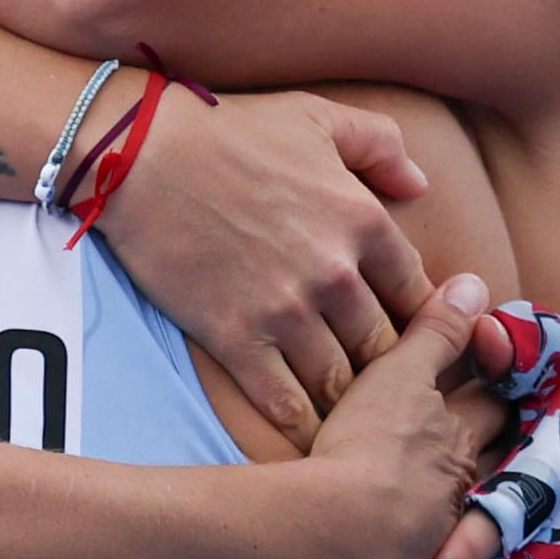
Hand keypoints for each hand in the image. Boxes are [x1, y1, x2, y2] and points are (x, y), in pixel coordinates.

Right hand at [97, 86, 433, 437]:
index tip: (416, 344)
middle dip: (390, 376)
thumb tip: (419, 184)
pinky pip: (283, 402)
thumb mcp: (318, 117)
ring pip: (340, 383)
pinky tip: (311, 440)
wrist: (138, 153)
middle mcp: (334, 274)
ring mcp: (284, 312)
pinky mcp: (236, 339)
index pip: (417, 295)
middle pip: (384, 350)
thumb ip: (380, 146)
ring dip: (349, 407)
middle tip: (390, 397)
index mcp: (364, 221)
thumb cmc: (228, 130)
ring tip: (354, 425)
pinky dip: (303, 426)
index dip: (421, 326)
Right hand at [305, 276, 519, 558]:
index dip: (502, 400)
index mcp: (455, 443)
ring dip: (488, 550)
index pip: (489, 414)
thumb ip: (436, 333)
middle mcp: (464, 499)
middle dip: (520, 481)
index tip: (519, 396)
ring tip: (486, 555)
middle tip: (536, 478)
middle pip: (502, 484)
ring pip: (481, 547)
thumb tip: (479, 282)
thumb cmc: (362, 450)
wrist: (338, 538)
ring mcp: (447, 553)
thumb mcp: (398, 378)